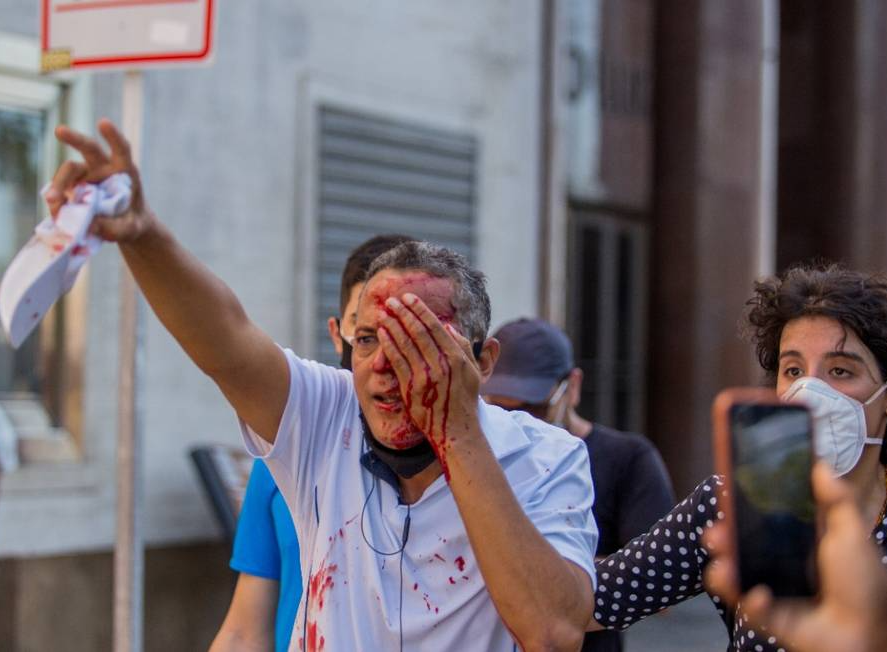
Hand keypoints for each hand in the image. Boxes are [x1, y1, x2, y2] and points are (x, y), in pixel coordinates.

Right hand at [47, 118, 155, 241]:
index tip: (103, 123)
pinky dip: (57, 200)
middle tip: (60, 131)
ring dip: (59, 184)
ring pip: (69, 171)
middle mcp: (103, 168)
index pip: (121, 150)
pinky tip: (57, 214)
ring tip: (54, 202)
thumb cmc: (134, 222)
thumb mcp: (132, 229)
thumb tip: (90, 225)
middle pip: (89, 148)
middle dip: (74, 138)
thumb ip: (116, 228)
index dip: (113, 137)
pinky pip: (61, 189)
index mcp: (124, 172)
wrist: (124, 226)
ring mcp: (85, 176)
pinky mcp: (72, 187)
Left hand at [377, 292, 481, 464]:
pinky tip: (382, 333)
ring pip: (405, 344)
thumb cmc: (464, 399)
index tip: (409, 297)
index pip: (435, 326)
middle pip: (418, 331)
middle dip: (403, 313)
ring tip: (384, 313)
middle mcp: (441, 364)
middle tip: (392, 300)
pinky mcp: (411, 387)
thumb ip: (463, 347)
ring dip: (393, 325)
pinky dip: (388, 345)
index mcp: (456, 357)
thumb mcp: (472, 371)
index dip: (420, 310)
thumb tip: (448, 327)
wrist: (455, 429)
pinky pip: (397, 361)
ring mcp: (425, 376)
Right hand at [704, 462, 886, 651]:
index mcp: (794, 538)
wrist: (868, 632)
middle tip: (715, 532)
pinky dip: (750, 601)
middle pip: (736, 543)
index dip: (739, 503)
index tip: (725, 489)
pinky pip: (747, 606)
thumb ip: (838, 500)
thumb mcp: (853, 534)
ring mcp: (769, 587)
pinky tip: (763, 597)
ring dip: (721, 568)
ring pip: (731, 574)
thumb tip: (821, 464)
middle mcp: (776, 560)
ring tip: (724, 564)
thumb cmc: (863, 583)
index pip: (759, 516)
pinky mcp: (768, 615)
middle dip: (720, 535)